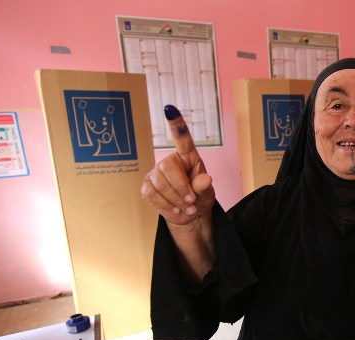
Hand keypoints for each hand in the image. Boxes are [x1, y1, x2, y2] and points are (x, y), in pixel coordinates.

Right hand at [141, 105, 214, 225]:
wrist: (189, 215)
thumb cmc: (199, 198)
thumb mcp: (208, 194)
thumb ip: (205, 187)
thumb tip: (205, 179)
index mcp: (189, 157)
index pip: (183, 139)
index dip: (176, 124)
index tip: (170, 108)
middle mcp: (170, 161)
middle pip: (168, 167)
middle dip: (181, 188)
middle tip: (192, 202)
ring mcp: (155, 174)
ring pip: (159, 183)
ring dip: (175, 200)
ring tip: (187, 209)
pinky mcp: (147, 187)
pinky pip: (151, 194)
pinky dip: (165, 206)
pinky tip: (176, 210)